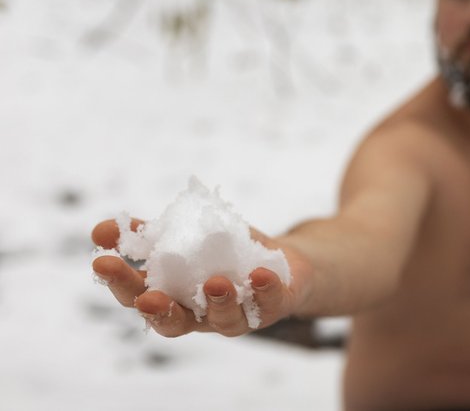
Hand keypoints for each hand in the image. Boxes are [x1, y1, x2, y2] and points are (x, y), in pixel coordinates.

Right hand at [91, 218, 309, 337]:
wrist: (285, 262)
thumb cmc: (226, 252)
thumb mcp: (186, 236)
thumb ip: (147, 235)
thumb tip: (100, 231)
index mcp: (175, 299)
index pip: (140, 299)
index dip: (121, 284)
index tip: (104, 262)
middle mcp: (203, 316)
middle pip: (174, 322)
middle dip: (158, 310)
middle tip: (146, 296)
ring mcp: (240, 315)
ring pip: (225, 320)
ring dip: (218, 302)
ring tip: (214, 282)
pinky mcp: (274, 306)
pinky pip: (270, 303)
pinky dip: (264, 290)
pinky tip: (260, 273)